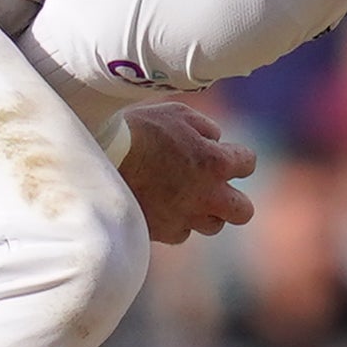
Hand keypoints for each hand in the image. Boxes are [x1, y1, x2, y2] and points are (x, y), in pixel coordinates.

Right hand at [117, 101, 255, 242]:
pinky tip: (161, 205)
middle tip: (215, 188)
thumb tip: (216, 141)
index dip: (238, 157)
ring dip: (204, 212)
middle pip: (243, 211)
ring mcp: (186, 217)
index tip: (224, 155)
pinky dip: (175, 221)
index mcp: (215, 162)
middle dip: (233, 199)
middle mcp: (208, 195)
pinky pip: (181, 232)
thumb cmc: (139, 131)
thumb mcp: (176, 113)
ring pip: (213, 225)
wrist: (99, 160)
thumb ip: (205, 128)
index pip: (248, 163)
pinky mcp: (163, 232)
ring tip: (184, 196)